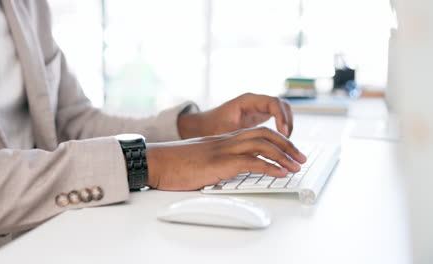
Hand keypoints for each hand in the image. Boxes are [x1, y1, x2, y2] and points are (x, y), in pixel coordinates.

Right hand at [146, 127, 306, 190]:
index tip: (289, 152)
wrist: (157, 161)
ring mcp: (224, 150)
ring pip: (263, 144)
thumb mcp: (203, 160)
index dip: (277, 140)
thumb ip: (219, 162)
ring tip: (296, 166)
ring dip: (284, 155)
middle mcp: (228, 141)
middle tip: (301, 157)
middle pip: (266, 134)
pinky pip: (252, 161)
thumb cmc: (176, 163)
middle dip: (288, 145)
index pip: (258, 133)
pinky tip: (280, 173)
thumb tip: (231, 173)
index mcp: (225, 140)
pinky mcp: (220, 162)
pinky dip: (270, 166)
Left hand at [178, 93, 292, 138]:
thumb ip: (242, 137)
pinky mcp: (259, 118)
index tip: (284, 134)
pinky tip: (280, 147)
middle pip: (283, 107)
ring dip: (287, 128)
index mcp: (248, 100)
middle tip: (289, 143)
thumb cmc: (211, 127)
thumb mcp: (225, 132)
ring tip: (287, 147)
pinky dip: (281, 132)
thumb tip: (258, 147)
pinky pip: (277, 121)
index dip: (281, 117)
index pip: (273, 103)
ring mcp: (258, 109)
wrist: (202, 126)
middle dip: (289, 124)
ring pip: (283, 113)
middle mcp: (256, 102)